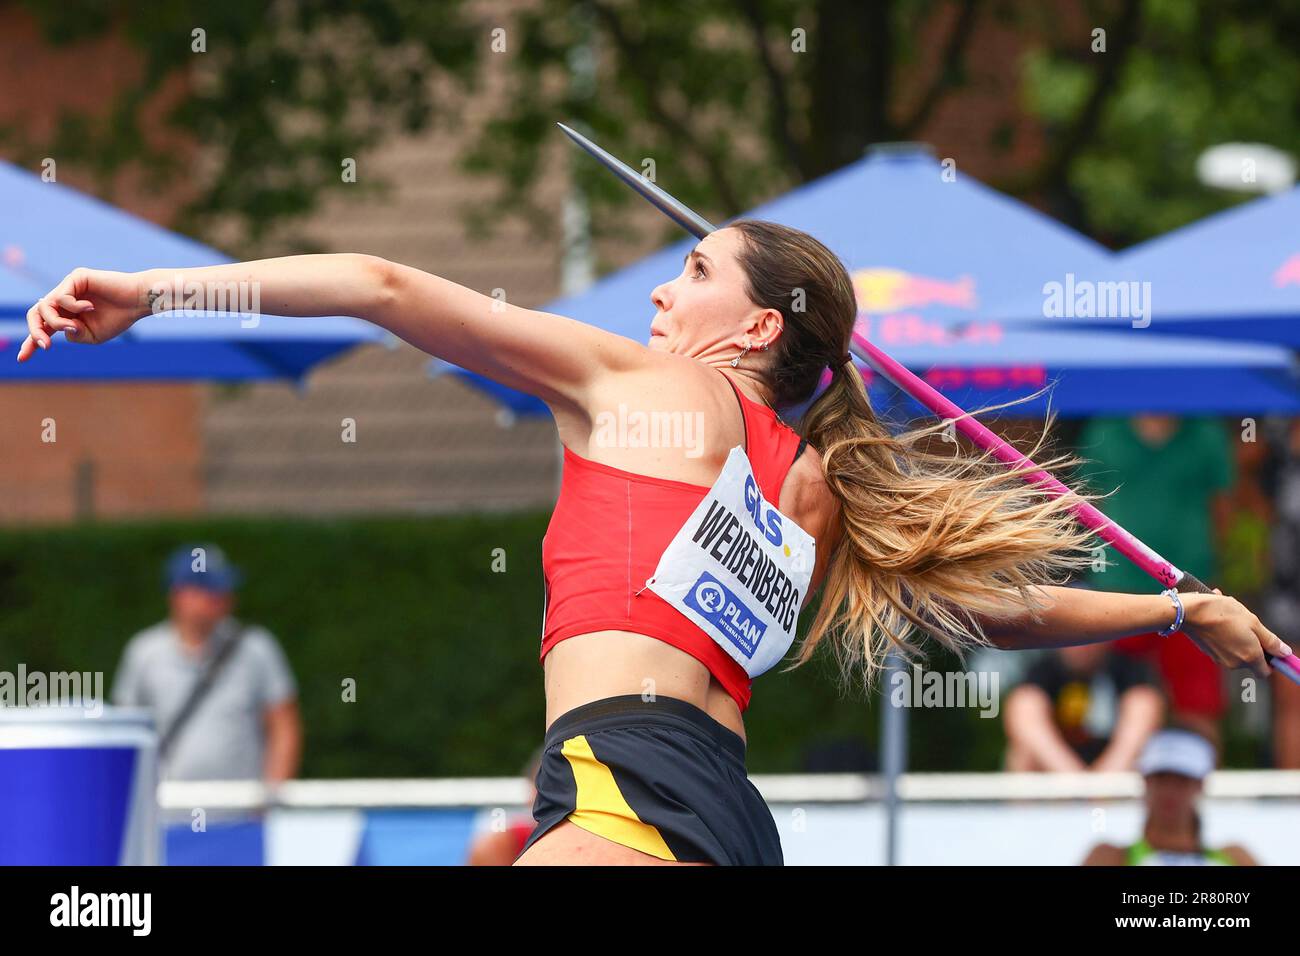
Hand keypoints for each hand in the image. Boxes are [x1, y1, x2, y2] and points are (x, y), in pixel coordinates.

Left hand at [18, 268, 147, 361]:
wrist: (139, 301)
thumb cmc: (119, 318)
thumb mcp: (93, 337)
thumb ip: (74, 336)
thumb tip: (60, 327)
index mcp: (67, 314)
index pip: (43, 326)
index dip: (31, 343)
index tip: (22, 359)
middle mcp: (64, 299)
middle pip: (35, 314)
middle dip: (35, 332)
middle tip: (45, 346)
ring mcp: (68, 287)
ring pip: (45, 307)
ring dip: (56, 323)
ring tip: (75, 327)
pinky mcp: (75, 277)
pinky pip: (61, 297)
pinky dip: (72, 307)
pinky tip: (89, 307)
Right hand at [1181, 588, 1292, 678]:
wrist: (1189, 612)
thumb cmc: (1223, 613)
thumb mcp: (1253, 622)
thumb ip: (1271, 640)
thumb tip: (1285, 653)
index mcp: (1250, 657)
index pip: (1265, 672)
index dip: (1270, 661)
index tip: (1269, 648)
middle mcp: (1235, 663)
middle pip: (1250, 660)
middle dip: (1252, 645)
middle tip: (1247, 625)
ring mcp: (1220, 660)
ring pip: (1236, 652)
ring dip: (1237, 638)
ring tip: (1230, 618)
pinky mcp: (1208, 653)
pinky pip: (1223, 647)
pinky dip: (1224, 637)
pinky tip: (1218, 620)